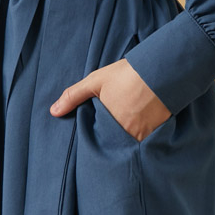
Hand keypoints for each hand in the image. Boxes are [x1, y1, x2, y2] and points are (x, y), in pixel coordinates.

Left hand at [49, 58, 171, 142]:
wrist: (160, 69)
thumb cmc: (127, 74)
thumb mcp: (95, 81)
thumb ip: (73, 96)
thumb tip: (53, 112)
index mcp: (108, 124)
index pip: (99, 140)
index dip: (98, 137)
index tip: (99, 132)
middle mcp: (126, 133)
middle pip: (115, 144)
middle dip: (113, 141)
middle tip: (115, 131)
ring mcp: (144, 135)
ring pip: (131, 143)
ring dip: (129, 139)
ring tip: (130, 126)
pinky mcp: (159, 132)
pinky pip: (148, 142)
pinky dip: (144, 136)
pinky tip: (144, 124)